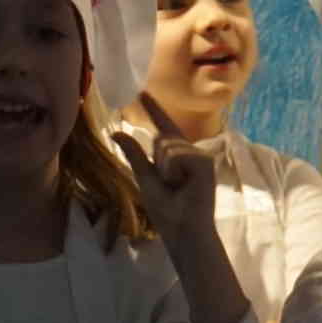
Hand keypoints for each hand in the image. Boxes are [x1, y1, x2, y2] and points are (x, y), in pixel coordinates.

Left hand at [114, 95, 217, 247]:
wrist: (184, 230)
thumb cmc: (167, 210)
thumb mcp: (145, 179)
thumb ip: (134, 154)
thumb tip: (116, 132)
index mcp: (175, 156)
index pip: (163, 128)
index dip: (154, 110)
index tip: (143, 92)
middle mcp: (190, 151)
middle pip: (163, 139)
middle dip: (158, 163)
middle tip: (170, 187)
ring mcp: (200, 156)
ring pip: (169, 147)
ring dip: (165, 170)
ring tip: (178, 188)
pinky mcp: (205, 162)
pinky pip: (178, 155)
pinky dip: (174, 171)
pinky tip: (185, 185)